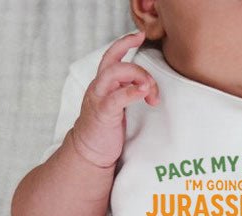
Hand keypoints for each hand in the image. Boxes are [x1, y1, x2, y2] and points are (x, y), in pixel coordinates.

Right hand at [68, 31, 159, 168]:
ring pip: (115, 72)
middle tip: (152, 86)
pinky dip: (132, 91)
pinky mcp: (103, 114)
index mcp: (103, 84)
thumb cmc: (105, 130)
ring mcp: (99, 98)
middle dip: (137, 65)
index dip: (125, 42)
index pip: (112, 55)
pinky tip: (144, 92)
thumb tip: (146, 85)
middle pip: (114, 60)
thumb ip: (126, 91)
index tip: (141, 36)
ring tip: (150, 92)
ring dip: (137, 76)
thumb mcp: (116, 106)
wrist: (89, 153)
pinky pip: (117, 97)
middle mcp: (99, 87)